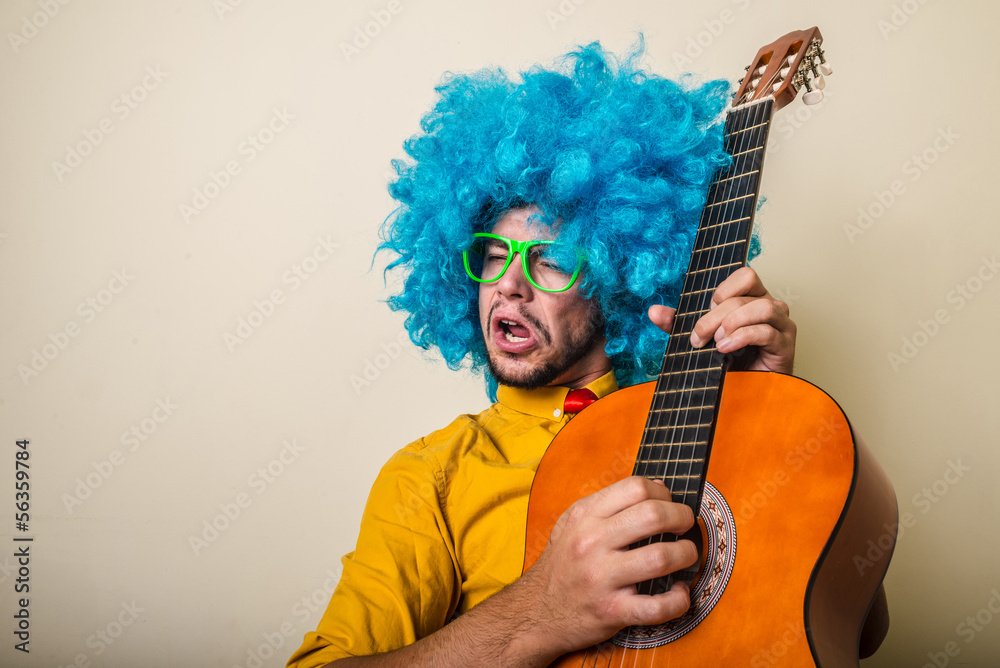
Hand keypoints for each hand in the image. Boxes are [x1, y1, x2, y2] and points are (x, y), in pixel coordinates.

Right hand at [518, 477, 697, 656]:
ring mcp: (601, 578)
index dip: (663, 493)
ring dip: (686, 555)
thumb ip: (611, 504)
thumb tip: (658, 486)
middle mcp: (591, 542)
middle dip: (682, 518)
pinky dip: (679, 600)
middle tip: (685, 527)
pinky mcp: (612, 611)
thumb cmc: (561, 565)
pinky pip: (657, 606)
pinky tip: (679, 592)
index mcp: (585, 516)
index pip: (635, 487)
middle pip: (653, 516)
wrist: (535, 612)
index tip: (669, 504)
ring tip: (686, 555)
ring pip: (661, 558)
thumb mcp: (573, 523)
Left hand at [647, 267, 795, 373]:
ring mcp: (782, 325)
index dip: (722, 290)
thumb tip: (653, 311)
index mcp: (752, 299)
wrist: (745, 392)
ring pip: (762, 308)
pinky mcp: (785, 346)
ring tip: (717, 342)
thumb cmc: (729, 361)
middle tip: (698, 338)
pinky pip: (766, 332)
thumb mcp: (699, 338)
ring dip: (732, 323)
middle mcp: (771, 307)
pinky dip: (742, 338)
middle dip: (713, 318)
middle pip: (743, 298)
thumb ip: (678, 323)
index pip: (745, 275)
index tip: (705, 310)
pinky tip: (726, 348)